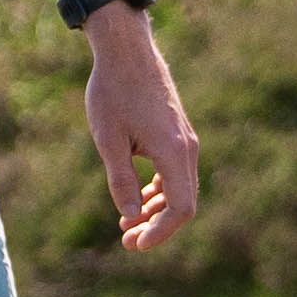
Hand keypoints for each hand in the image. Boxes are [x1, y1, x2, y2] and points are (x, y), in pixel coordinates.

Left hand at [82, 17, 202, 250]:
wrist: (127, 51)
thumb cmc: (114, 92)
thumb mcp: (108, 140)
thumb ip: (121, 181)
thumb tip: (130, 217)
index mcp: (174, 152)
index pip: (180, 209)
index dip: (160, 233)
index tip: (135, 245)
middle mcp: (188, 149)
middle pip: (184, 203)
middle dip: (157, 227)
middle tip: (125, 242)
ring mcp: (186, 140)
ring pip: (181, 189)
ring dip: (158, 211)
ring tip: (127, 225)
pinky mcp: (178, 134)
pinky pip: (176, 173)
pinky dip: (160, 191)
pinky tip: (138, 197)